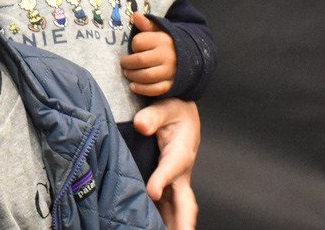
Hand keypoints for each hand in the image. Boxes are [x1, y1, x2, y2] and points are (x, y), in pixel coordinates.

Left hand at [120, 12, 175, 95]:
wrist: (190, 57)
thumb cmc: (167, 43)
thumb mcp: (159, 30)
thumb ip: (146, 24)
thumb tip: (135, 15)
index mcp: (162, 40)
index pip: (139, 42)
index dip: (133, 45)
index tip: (133, 48)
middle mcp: (167, 56)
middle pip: (140, 60)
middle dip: (128, 63)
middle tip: (123, 64)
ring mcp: (170, 72)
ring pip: (147, 76)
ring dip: (133, 76)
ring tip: (127, 74)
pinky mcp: (171, 84)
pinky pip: (155, 89)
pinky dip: (142, 89)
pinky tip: (133, 86)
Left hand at [134, 98, 201, 229]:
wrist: (181, 113)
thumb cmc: (174, 110)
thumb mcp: (165, 107)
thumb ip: (152, 115)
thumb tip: (141, 125)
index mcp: (181, 152)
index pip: (172, 168)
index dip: (162, 180)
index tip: (153, 192)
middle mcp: (181, 172)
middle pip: (184, 201)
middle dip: (182, 220)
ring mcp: (175, 181)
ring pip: (176, 209)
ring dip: (172, 224)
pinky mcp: (168, 184)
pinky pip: (166, 206)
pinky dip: (162, 220)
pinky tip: (150, 228)